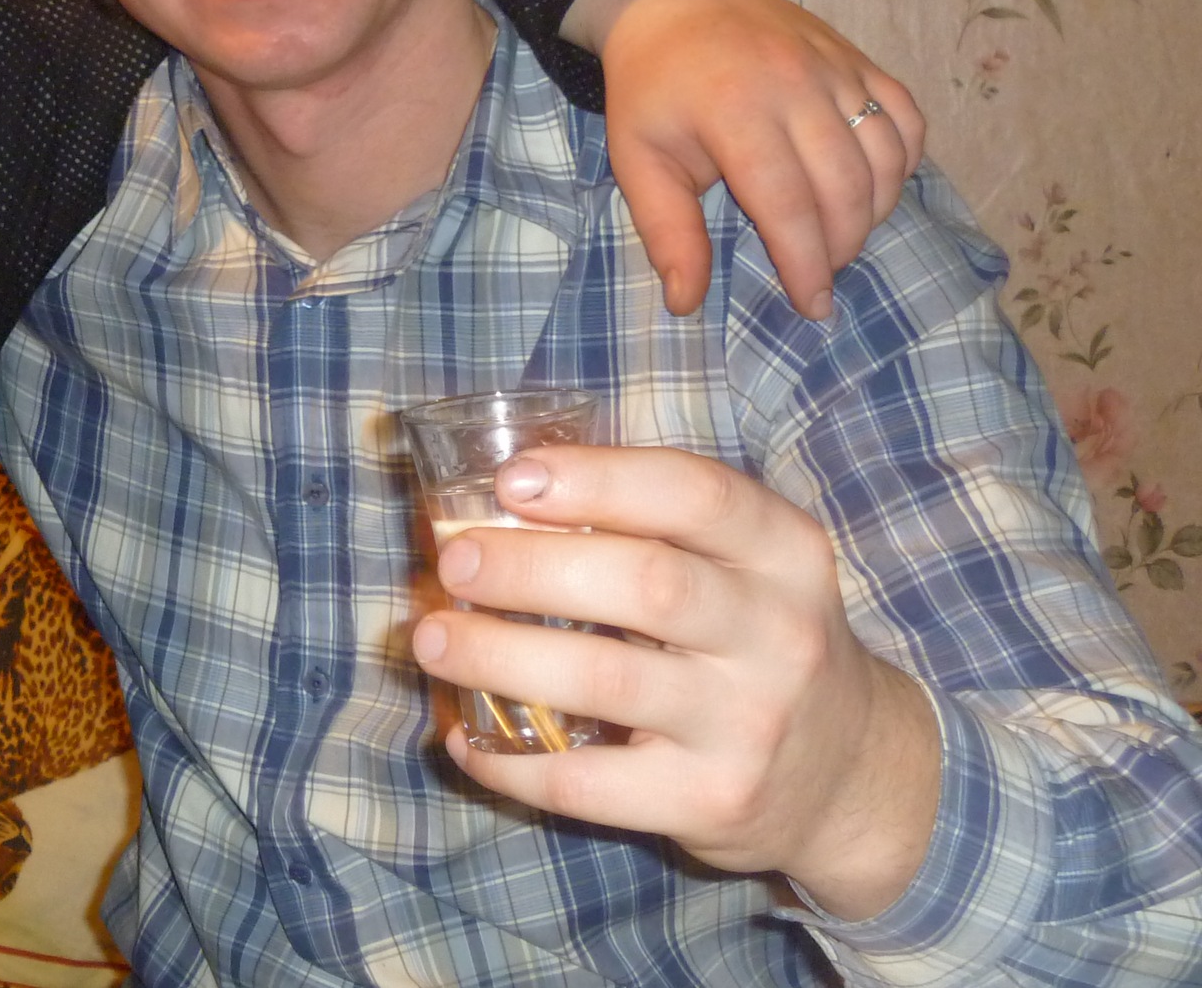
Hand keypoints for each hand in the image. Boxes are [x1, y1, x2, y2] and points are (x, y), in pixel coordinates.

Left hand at [409, 444, 940, 920]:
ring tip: (430, 638)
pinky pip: (589, 784)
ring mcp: (748, 723)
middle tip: (455, 562)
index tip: (511, 480)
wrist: (850, 775)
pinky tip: (465, 741)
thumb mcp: (747, 567)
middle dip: (530, 567)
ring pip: (604, 679)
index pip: (695, 493)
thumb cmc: (757, 642)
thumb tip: (497, 495)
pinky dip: (512, 763)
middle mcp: (779, 633)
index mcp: (784, 552)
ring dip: (497, 655)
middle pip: (645, 583)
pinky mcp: (712, 801)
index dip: (597, 479)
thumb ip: (655, 525)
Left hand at [572, 0, 924, 318]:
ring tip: (843, 239)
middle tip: (822, 276)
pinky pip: (906, 114)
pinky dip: (903, 160)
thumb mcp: (638, 160)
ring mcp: (834, 66)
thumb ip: (668, 232)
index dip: (806, 263)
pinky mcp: (858, 56)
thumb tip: (686, 303)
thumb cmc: (653, 89)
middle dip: (842, 246)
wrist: (675, 2)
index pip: (788, 204)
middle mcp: (794, 84)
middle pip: (845, 186)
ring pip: (884, 155)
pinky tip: (875, 188)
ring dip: (874, 210)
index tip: (811, 305)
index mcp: (734, 111)